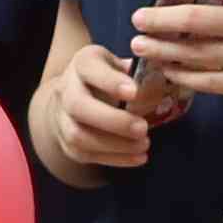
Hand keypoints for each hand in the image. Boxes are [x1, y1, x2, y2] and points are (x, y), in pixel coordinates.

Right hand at [37, 39, 176, 176]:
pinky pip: (86, 155)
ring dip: (114, 144)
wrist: (73, 97)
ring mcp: (62, 118)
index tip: (134, 92)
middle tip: (142, 128)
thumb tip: (160, 84)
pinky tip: (139, 157)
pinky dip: (115, 158)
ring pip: (78, 135)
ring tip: (144, 144)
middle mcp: (65, 89)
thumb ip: (137, 73)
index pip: (88, 67)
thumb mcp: (120, 66)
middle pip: (78, 106)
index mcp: (82, 64)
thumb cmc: (106, 79)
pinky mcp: (67, 144)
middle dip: (112, 120)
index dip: (110, 81)